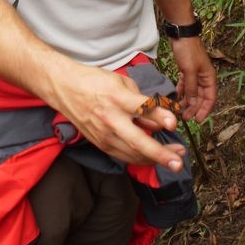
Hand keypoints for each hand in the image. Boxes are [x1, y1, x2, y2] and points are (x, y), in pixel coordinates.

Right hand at [51, 64, 185, 171]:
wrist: (65, 89)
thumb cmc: (95, 81)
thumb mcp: (121, 82)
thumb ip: (141, 101)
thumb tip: (158, 121)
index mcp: (117, 98)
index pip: (142, 109)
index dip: (159, 116)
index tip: (173, 123)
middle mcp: (111, 119)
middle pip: (138, 141)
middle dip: (160, 154)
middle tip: (178, 162)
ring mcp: (104, 134)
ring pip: (132, 154)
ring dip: (155, 159)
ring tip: (174, 160)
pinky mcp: (100, 144)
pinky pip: (124, 156)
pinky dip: (140, 158)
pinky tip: (153, 158)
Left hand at [171, 37, 216, 121]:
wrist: (180, 34)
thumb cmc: (188, 50)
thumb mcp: (190, 71)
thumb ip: (191, 88)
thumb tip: (192, 104)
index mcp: (209, 77)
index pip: (210, 98)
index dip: (205, 110)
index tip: (198, 120)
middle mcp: (203, 77)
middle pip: (201, 97)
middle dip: (194, 108)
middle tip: (185, 118)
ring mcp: (195, 73)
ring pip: (193, 92)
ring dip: (188, 102)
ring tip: (180, 111)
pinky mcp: (186, 70)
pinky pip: (185, 85)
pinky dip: (182, 92)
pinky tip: (177, 98)